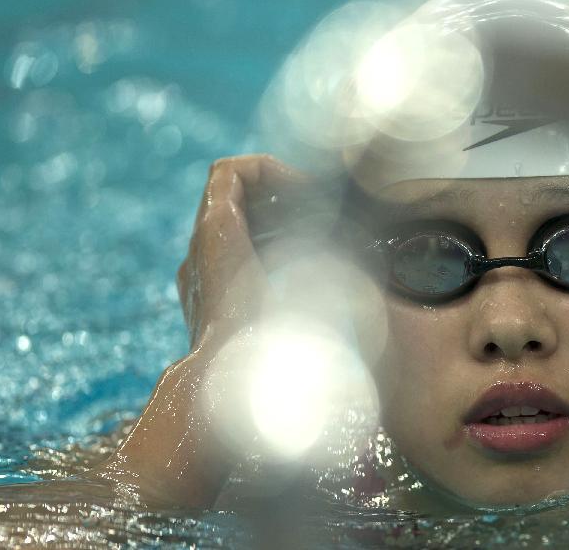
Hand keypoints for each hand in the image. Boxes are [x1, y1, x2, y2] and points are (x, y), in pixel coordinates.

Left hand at [93, 154, 312, 506]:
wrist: (219, 398)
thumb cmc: (260, 347)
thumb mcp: (309, 298)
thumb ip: (332, 264)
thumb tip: (370, 251)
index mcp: (217, 235)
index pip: (231, 173)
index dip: (270, 169)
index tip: (307, 191)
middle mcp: (199, 249)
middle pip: (231, 195)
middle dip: (275, 194)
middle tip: (316, 208)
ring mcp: (197, 273)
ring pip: (230, 224)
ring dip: (269, 221)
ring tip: (312, 234)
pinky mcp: (204, 297)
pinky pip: (228, 252)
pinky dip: (258, 246)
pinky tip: (294, 267)